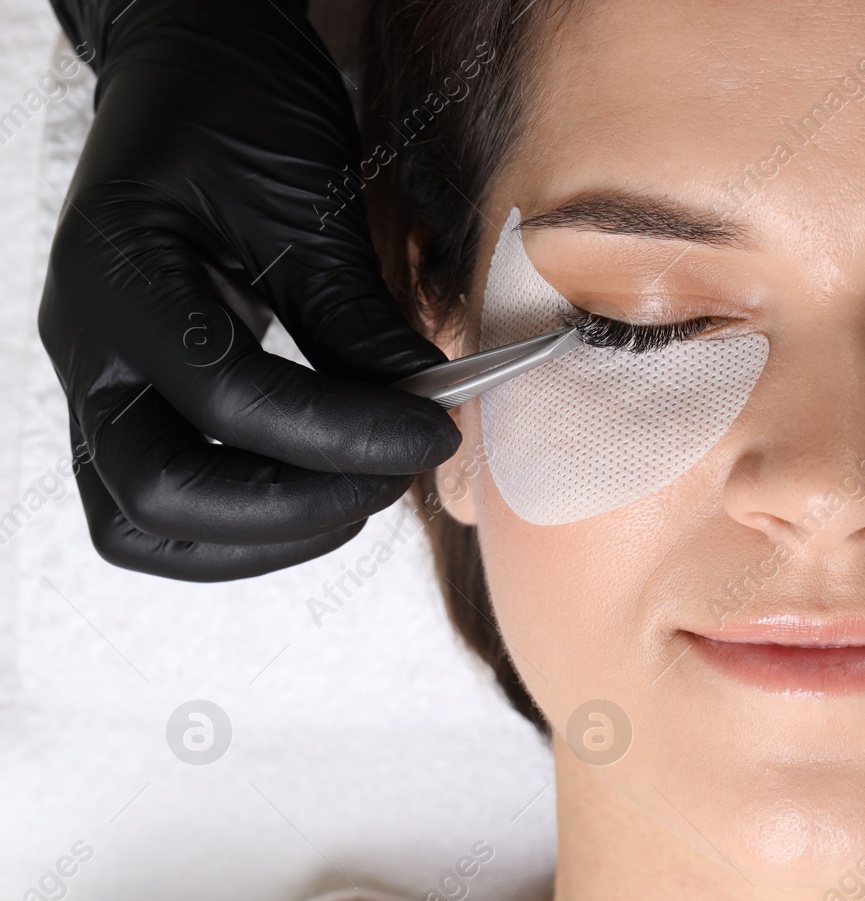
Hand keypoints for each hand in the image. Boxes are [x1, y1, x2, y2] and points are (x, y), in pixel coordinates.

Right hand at [39, 0, 460, 580]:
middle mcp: (88, 345)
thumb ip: (357, 316)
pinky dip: (242, 523)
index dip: (346, 433)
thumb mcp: (306, 201)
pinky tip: (320, 487)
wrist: (191, 62)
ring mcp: (99, 380)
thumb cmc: (237, 106)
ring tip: (361, 488)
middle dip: (296, 506)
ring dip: (265, 534)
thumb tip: (429, 409)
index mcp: (120, 277)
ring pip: (146, 525)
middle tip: (392, 473)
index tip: (436, 431)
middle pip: (159, 495)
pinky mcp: (131, 399)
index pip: (227, 401)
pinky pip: (159, 504)